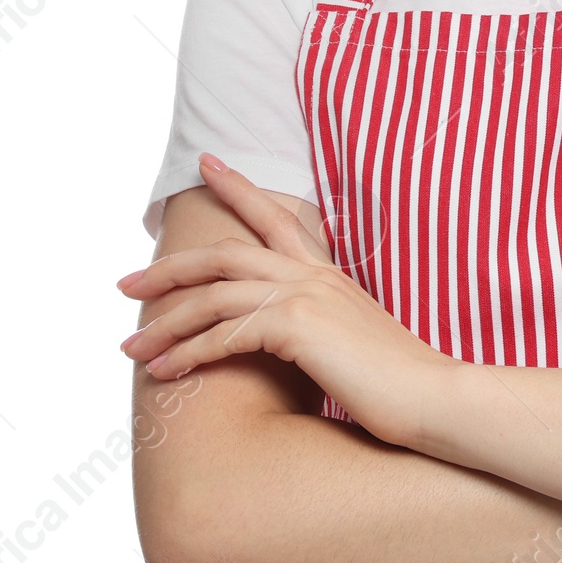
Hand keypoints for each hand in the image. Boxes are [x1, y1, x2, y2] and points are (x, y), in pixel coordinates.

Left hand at [116, 153, 457, 448]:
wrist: (436, 398)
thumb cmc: (400, 385)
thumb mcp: (356, 344)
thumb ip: (324, 330)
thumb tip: (295, 341)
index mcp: (328, 276)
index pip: (277, 217)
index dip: (238, 188)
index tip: (207, 165)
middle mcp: (314, 277)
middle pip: (225, 253)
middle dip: (169, 267)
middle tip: (125, 283)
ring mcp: (306, 297)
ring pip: (213, 295)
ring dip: (164, 321)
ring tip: (130, 346)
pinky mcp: (298, 328)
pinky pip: (225, 334)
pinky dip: (188, 353)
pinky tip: (165, 374)